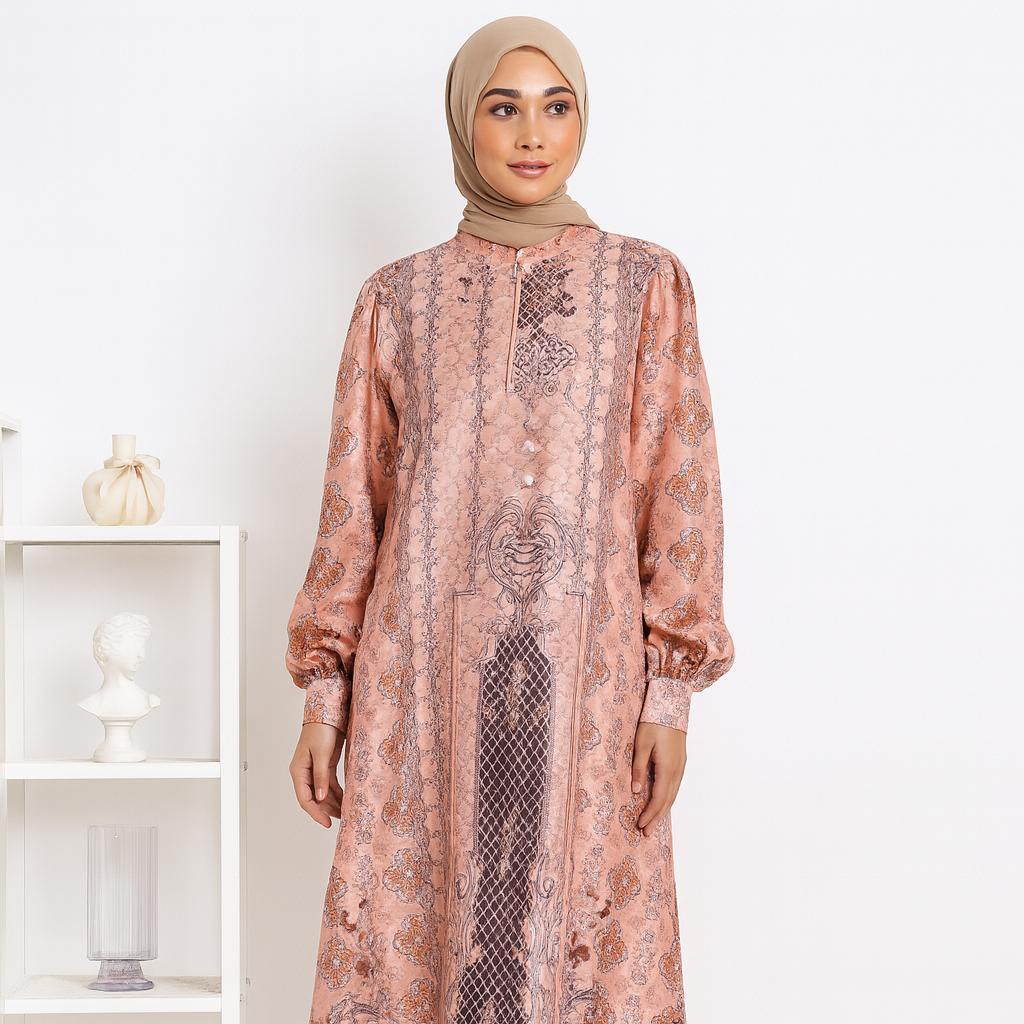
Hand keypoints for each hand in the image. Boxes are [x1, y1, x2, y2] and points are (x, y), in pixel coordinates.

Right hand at [290, 722, 345, 827]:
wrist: (328, 713)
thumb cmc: (322, 730)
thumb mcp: (322, 754)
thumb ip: (321, 776)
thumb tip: (320, 798)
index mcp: (299, 770)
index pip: (305, 798)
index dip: (315, 812)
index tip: (327, 823)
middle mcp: (304, 772)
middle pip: (313, 798)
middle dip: (326, 810)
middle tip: (342, 819)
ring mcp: (315, 769)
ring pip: (322, 792)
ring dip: (333, 803)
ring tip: (346, 812)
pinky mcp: (325, 765)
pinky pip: (329, 784)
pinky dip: (337, 793)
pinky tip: (346, 799)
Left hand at [631, 721, 685, 836]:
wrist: (671, 705)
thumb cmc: (653, 723)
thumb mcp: (641, 744)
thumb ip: (639, 768)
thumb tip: (637, 791)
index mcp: (668, 768)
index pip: (659, 798)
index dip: (650, 814)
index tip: (640, 825)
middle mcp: (677, 771)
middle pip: (668, 801)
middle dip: (656, 818)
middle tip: (646, 833)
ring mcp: (681, 767)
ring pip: (672, 795)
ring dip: (662, 810)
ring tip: (652, 823)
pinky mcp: (680, 762)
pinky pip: (674, 787)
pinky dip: (667, 799)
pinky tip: (661, 803)